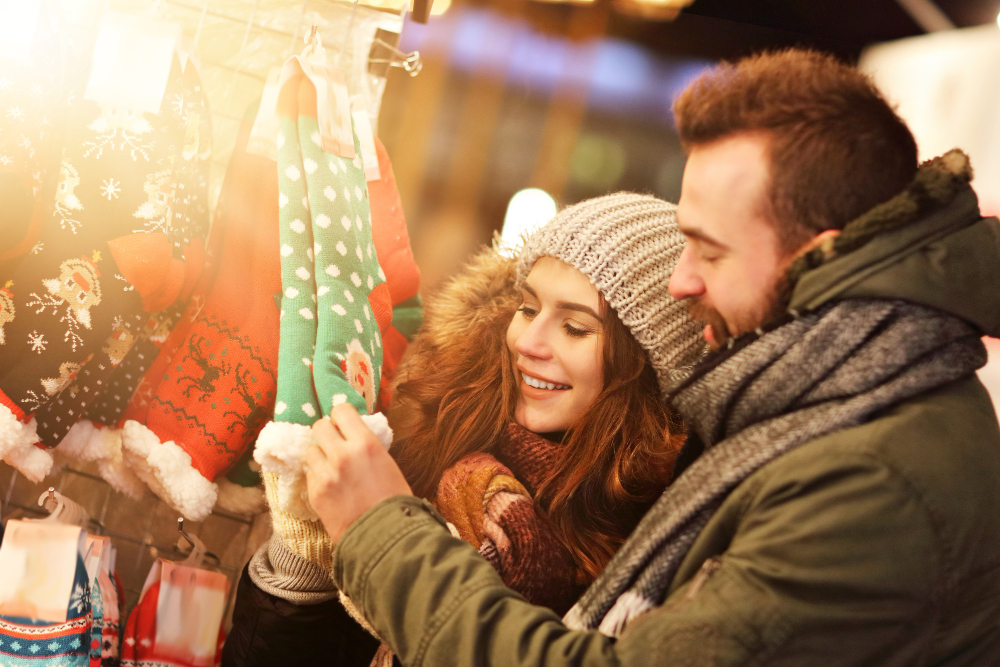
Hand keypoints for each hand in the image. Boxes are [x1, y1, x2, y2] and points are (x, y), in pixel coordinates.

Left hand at [305, 403, 412, 545]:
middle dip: (327, 433)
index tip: (344, 424)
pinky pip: (310, 474)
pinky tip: (331, 487)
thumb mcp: (387, 463)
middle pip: (320, 426)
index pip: (341, 411)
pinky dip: (318, 477)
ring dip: (320, 455)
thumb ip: (367, 446)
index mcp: (365, 443)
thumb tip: (354, 435)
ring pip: (311, 450)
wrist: (383, 537)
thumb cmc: (394, 500)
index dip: (342, 417)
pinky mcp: (314, 492)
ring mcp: (325, 474)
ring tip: (332, 468)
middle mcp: (342, 454)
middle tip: (335, 444)